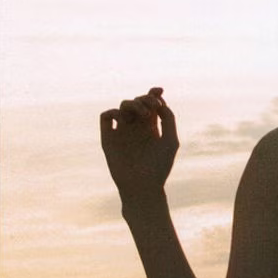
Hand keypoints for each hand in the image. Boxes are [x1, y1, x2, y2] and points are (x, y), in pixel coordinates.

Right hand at [100, 87, 178, 206]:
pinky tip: (124, 119)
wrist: (142, 187)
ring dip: (133, 104)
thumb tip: (161, 103)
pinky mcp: (109, 138)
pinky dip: (113, 113)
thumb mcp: (170, 142)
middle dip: (145, 99)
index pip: (151, 104)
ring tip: (144, 115)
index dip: (154, 94)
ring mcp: (122, 132)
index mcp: (151, 128)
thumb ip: (169, 120)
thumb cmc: (159, 167)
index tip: (159, 90)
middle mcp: (136, 128)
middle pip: (137, 102)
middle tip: (152, 108)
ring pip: (123, 106)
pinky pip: (106, 117)